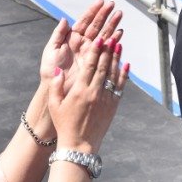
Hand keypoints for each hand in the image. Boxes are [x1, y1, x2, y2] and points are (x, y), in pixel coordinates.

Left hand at [40, 0, 123, 86]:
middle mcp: (82, 42)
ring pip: (103, 34)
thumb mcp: (51, 50)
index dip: (93, 11)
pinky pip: (107, 48)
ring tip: (120, 14)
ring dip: (112, 24)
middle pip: (96, 25)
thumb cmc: (50, 70)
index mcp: (71, 38)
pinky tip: (120, 33)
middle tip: (113, 5)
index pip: (84, 21)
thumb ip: (58, 34)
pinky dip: (114, 40)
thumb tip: (65, 19)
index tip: (101, 2)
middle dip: (105, 15)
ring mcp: (90, 51)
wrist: (54, 88)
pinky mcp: (96, 60)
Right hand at [47, 36, 127, 154]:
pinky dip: (123, 74)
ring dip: (116, 58)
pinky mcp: (113, 105)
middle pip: (103, 66)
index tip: (99, 40)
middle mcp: (94, 92)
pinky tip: (126, 64)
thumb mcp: (55, 105)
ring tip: (119, 45)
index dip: (95, 51)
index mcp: (79, 91)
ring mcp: (105, 99)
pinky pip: (120, 86)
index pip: (88, 66)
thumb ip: (56, 86)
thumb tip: (59, 70)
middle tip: (111, 36)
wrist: (79, 145)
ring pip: (113, 74)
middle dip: (107, 50)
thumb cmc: (65, 124)